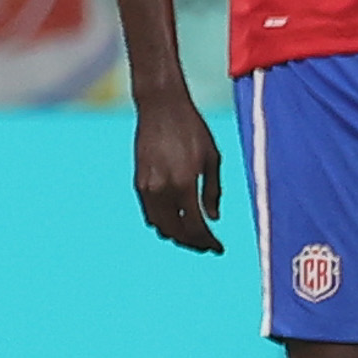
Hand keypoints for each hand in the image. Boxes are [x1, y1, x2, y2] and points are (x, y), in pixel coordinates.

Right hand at [132, 90, 223, 254]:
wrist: (160, 108)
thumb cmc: (192, 129)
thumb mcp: (212, 158)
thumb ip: (213, 191)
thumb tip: (213, 219)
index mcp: (185, 183)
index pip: (196, 226)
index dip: (208, 241)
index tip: (219, 249)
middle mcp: (162, 189)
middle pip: (176, 231)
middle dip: (193, 243)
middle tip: (207, 247)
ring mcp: (147, 186)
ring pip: (160, 225)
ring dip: (177, 235)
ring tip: (193, 237)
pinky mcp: (138, 182)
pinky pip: (149, 213)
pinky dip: (163, 222)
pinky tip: (176, 221)